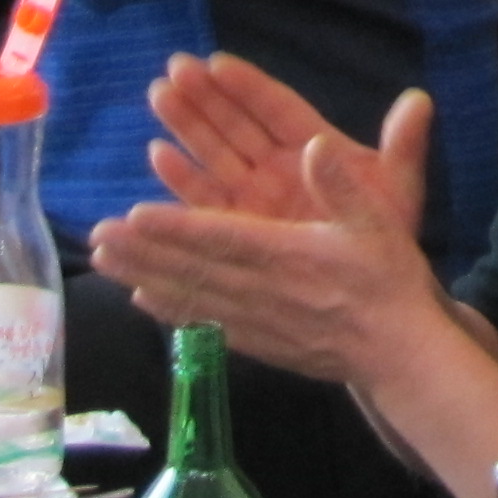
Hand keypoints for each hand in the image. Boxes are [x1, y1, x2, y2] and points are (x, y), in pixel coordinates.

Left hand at [90, 84, 441, 386]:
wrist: (399, 352)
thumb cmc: (389, 280)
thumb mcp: (378, 220)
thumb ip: (342, 183)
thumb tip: (313, 144)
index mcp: (290, 255)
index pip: (222, 238)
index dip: (176, 228)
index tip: (135, 216)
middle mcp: (264, 290)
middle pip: (193, 269)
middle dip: (143, 252)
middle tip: (99, 237)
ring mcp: (257, 321)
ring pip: (190, 296)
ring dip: (144, 278)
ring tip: (104, 263)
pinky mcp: (258, 343)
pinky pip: (206, 325)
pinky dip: (172, 312)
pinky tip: (144, 302)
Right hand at [146, 57, 429, 239]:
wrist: (373, 291)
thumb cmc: (387, 232)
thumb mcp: (399, 188)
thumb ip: (404, 146)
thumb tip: (420, 100)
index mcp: (315, 149)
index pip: (277, 108)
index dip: (249, 85)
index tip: (217, 62)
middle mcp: (279, 167)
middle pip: (237, 124)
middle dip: (206, 96)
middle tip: (174, 68)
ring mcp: (256, 197)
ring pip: (215, 154)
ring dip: (187, 126)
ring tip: (159, 94)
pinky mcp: (239, 229)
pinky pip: (206, 200)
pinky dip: (183, 179)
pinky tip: (158, 155)